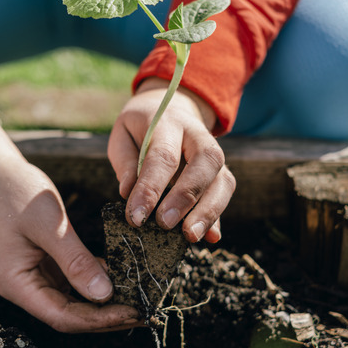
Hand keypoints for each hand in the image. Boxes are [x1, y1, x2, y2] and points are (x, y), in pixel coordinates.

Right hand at [0, 103, 138, 332]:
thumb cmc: (16, 192)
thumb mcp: (50, 225)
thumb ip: (75, 260)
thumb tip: (104, 294)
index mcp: (16, 283)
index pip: (61, 316)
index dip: (98, 321)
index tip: (132, 312)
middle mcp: (23, 286)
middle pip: (69, 314)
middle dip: (106, 316)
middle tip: (143, 311)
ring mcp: (34, 275)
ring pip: (73, 300)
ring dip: (104, 302)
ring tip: (138, 299)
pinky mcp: (44, 263)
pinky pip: (73, 281)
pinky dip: (95, 281)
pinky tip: (120, 277)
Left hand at [108, 77, 235, 242]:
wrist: (170, 110)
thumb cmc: (140, 129)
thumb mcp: (122, 135)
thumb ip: (125, 161)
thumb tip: (127, 193)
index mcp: (168, 122)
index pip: (162, 156)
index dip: (150, 188)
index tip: (136, 217)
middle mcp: (198, 135)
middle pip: (204, 162)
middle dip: (186, 197)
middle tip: (165, 224)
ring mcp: (214, 154)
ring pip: (222, 180)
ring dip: (209, 211)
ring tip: (190, 236)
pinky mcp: (220, 172)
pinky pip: (225, 194)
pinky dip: (218, 217)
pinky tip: (211, 237)